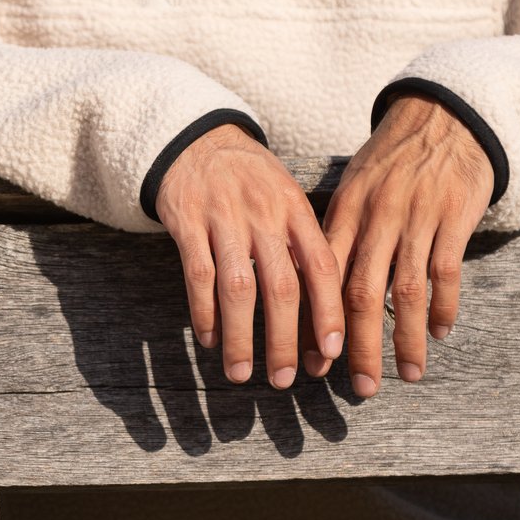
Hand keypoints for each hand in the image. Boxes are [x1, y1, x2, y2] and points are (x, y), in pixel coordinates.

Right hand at [154, 124, 343, 386]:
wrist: (198, 140)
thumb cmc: (252, 181)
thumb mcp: (288, 199)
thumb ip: (305, 245)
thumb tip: (328, 311)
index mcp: (295, 209)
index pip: (321, 265)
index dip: (328, 311)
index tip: (332, 351)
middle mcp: (263, 215)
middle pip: (280, 286)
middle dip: (284, 339)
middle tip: (285, 379)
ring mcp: (223, 218)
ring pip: (236, 287)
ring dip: (240, 336)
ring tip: (242, 372)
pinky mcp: (187, 222)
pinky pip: (197, 275)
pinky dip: (203, 312)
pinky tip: (209, 339)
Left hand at [324, 95, 494, 395]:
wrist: (442, 116)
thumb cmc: (392, 160)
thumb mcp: (355, 188)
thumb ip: (339, 233)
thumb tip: (314, 289)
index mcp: (345, 211)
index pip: (323, 276)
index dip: (318, 322)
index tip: (313, 362)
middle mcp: (376, 217)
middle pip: (362, 292)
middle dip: (359, 345)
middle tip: (359, 387)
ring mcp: (416, 217)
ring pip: (406, 290)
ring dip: (407, 339)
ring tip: (409, 375)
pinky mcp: (453, 216)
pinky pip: (445, 271)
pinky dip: (443, 307)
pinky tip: (441, 333)